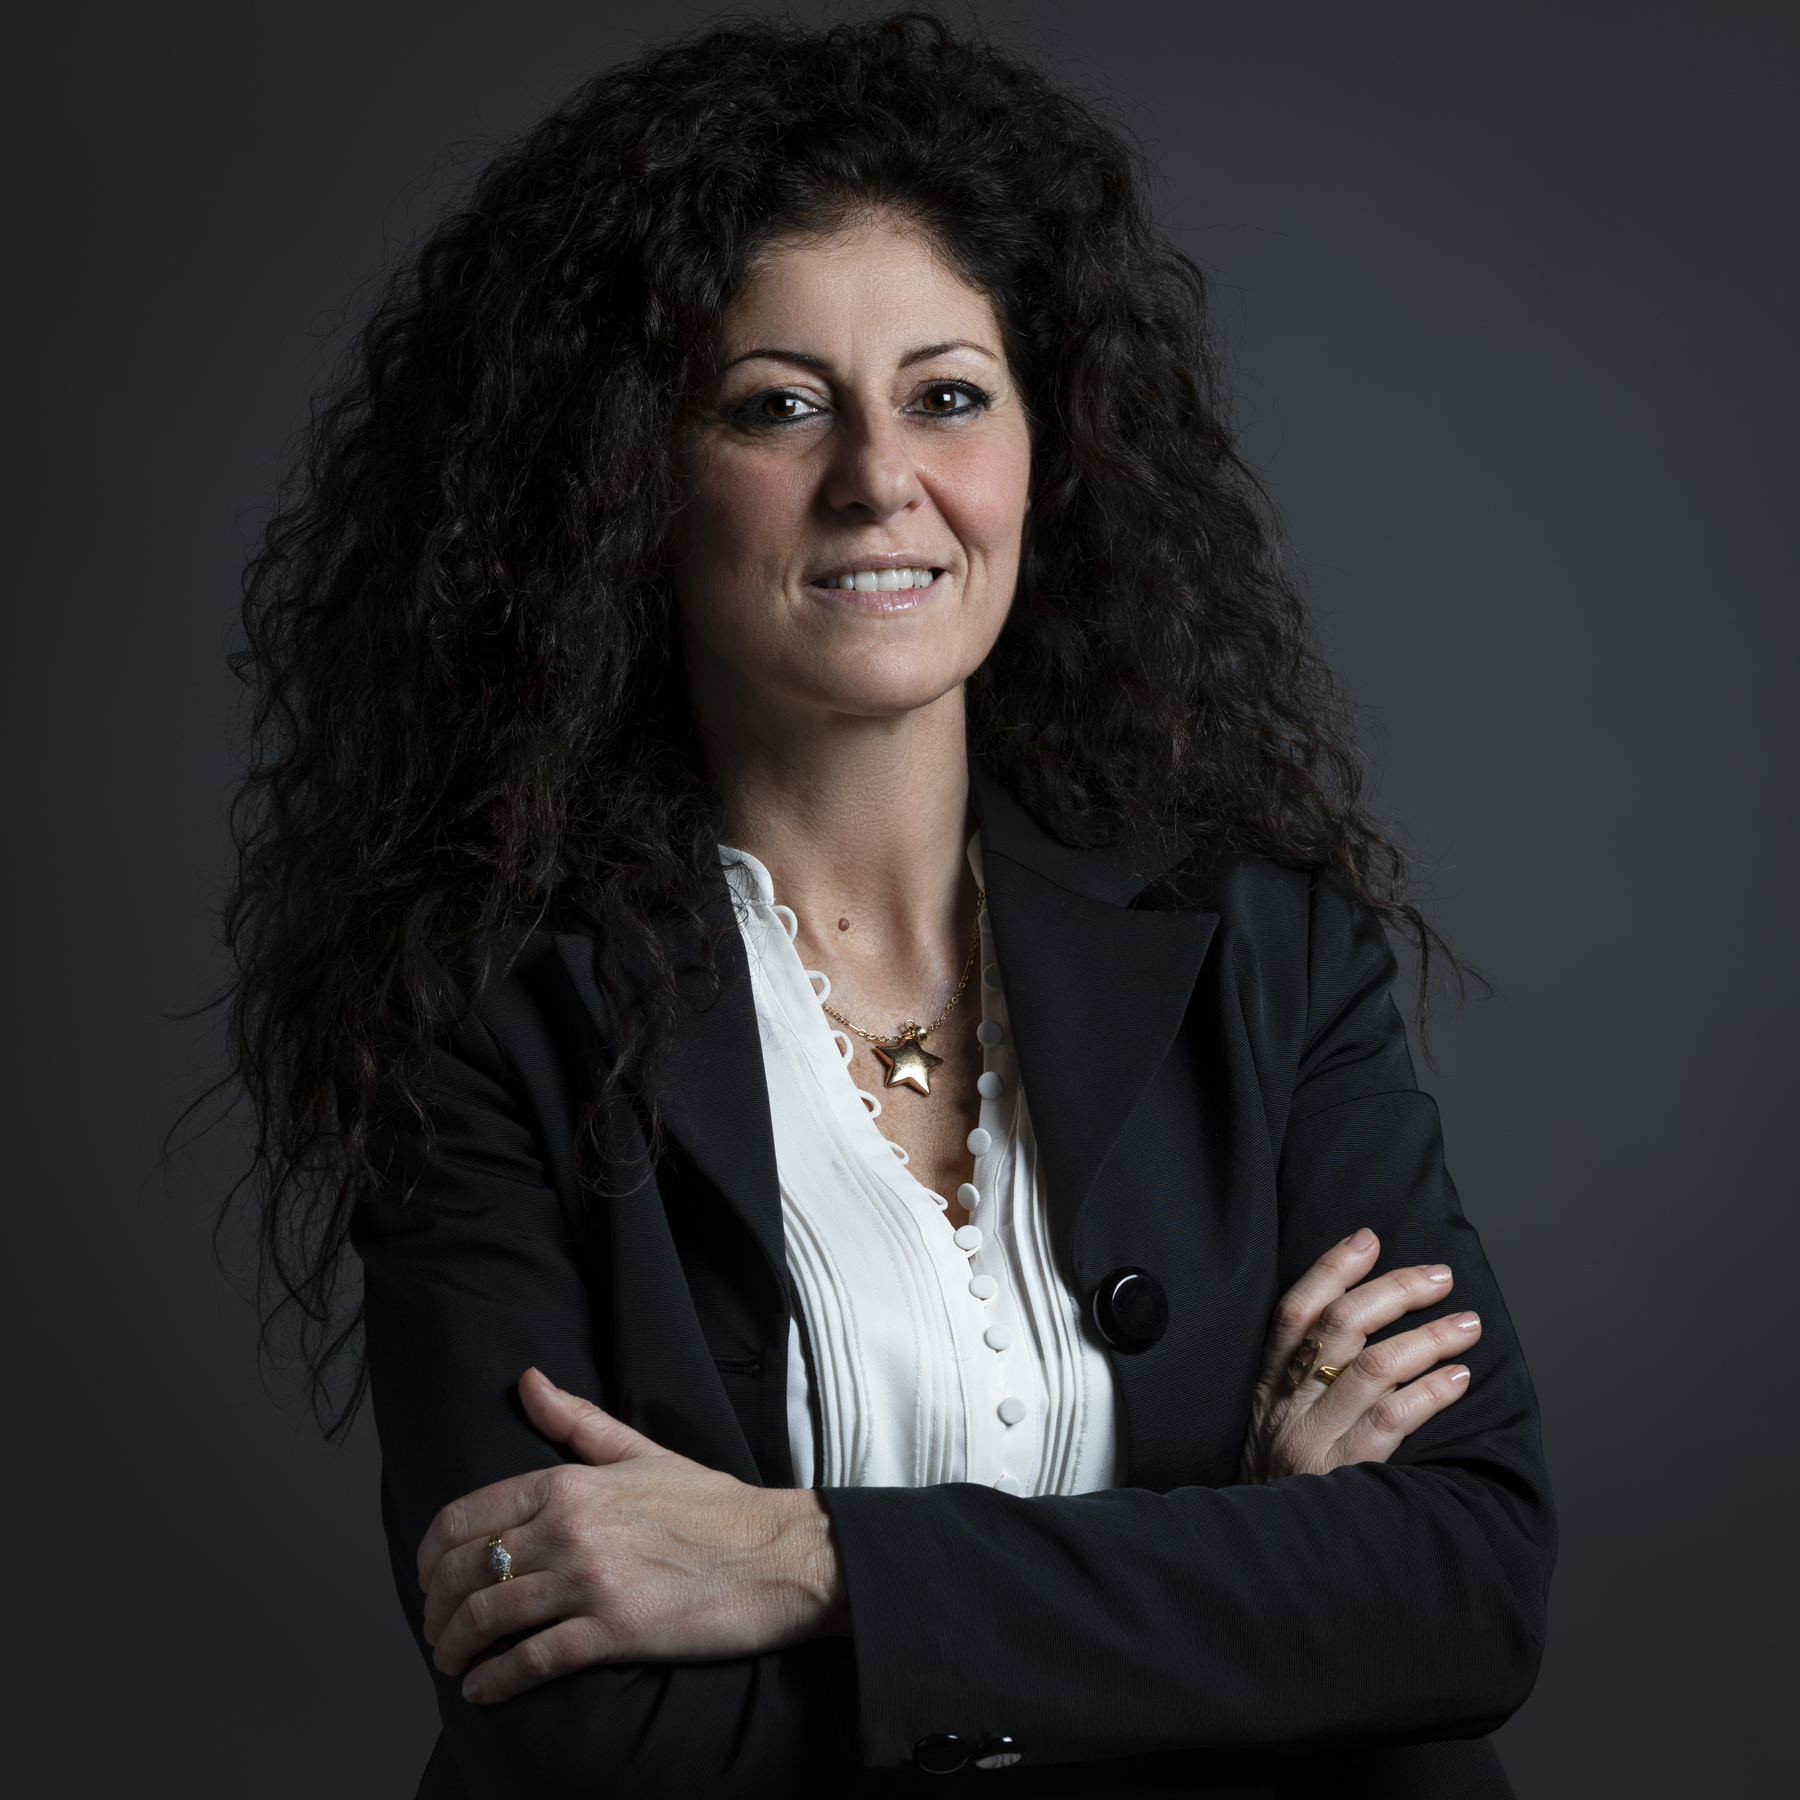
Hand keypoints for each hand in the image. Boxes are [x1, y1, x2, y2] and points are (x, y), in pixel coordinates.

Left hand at [417, 1369, 849, 1703]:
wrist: (776, 1554)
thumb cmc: (714, 1506)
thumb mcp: (642, 1451)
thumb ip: (577, 1421)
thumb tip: (526, 1380)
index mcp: (572, 1482)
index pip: (466, 1514)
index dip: (429, 1553)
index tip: (425, 1576)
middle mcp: (573, 1528)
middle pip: (464, 1569)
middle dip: (434, 1606)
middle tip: (434, 1628)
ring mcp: (592, 1581)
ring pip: (487, 1617)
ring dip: (454, 1648)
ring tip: (450, 1663)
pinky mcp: (615, 1632)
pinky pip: (532, 1661)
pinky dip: (495, 1682)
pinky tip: (483, 1690)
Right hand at [1237, 1228, 1479, 1484]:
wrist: (1261, 1561)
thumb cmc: (1280, 1484)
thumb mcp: (1270, 1424)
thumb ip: (1300, 1379)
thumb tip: (1364, 1320)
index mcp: (1266, 1386)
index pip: (1294, 1311)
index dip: (1332, 1268)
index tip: (1370, 1238)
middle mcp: (1286, 1406)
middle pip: (1340, 1328)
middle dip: (1395, 1292)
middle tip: (1440, 1277)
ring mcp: (1313, 1441)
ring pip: (1374, 1368)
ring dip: (1428, 1339)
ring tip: (1468, 1325)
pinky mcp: (1344, 1477)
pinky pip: (1392, 1423)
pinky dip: (1430, 1395)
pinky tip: (1459, 1379)